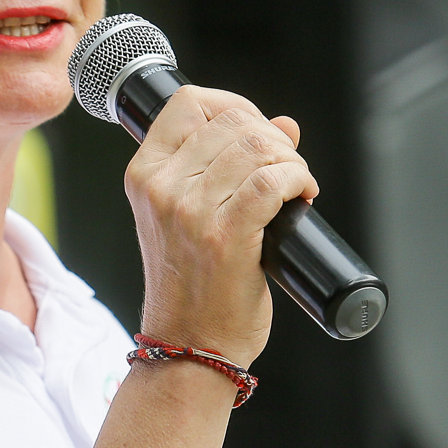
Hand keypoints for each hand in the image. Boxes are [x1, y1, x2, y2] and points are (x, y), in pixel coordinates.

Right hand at [125, 86, 317, 367]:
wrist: (188, 345)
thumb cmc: (191, 286)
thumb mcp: (187, 216)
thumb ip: (226, 164)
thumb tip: (284, 125)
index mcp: (144, 175)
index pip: (188, 102)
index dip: (233, 105)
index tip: (256, 129)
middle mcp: (162, 188)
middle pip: (232, 121)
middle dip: (272, 137)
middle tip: (285, 166)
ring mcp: (192, 212)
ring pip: (257, 147)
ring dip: (290, 160)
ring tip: (295, 185)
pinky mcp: (227, 236)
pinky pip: (272, 181)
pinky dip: (298, 180)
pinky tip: (302, 197)